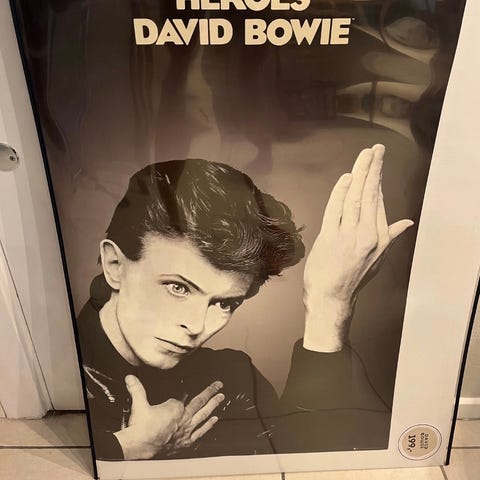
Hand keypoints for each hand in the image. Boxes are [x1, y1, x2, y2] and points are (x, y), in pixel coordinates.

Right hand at [113, 376, 222, 459]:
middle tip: (219, 386)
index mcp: (174, 407)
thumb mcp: (139, 404)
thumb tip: (130, 377)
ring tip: (221, 399)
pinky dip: (208, 425)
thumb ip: (136, 388)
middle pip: (200, 402)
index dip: (184, 393)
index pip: (182, 397)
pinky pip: (200, 432)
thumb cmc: (140, 427)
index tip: (185, 391)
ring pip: (204, 415)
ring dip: (213, 406)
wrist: (139, 447)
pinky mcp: (185, 442)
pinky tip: (214, 420)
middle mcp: (183, 418)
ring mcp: (186, 430)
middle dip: (211, 393)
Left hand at [303, 145, 412, 351]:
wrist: (331, 297)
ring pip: (355, 198)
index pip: (378, 202)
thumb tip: (407, 222)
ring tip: (364, 156)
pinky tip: (346, 178)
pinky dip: (340, 192)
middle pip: (370, 195)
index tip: (376, 163)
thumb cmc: (353, 277)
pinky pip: (335, 209)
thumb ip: (391, 236)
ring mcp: (348, 235)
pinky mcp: (330, 237)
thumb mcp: (378, 258)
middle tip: (375, 149)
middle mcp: (367, 234)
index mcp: (380, 238)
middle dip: (373, 169)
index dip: (377, 180)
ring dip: (359, 174)